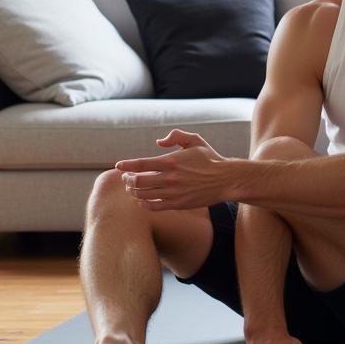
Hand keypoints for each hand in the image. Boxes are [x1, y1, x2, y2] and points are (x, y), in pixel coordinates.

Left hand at [115, 129, 229, 210]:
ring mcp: (174, 193)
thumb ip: (176, 136)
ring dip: (134, 191)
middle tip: (126, 178)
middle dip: (128, 179)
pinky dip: (144, 203)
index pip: (141, 164)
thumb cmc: (209, 159)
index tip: (118, 166)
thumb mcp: (195, 140)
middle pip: (138, 181)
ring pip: (144, 195)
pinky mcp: (178, 204)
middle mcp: (170, 178)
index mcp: (172, 161)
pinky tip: (142, 200)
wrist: (226, 180)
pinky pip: (154, 206)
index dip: (126, 165)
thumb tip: (158, 142)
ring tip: (132, 188)